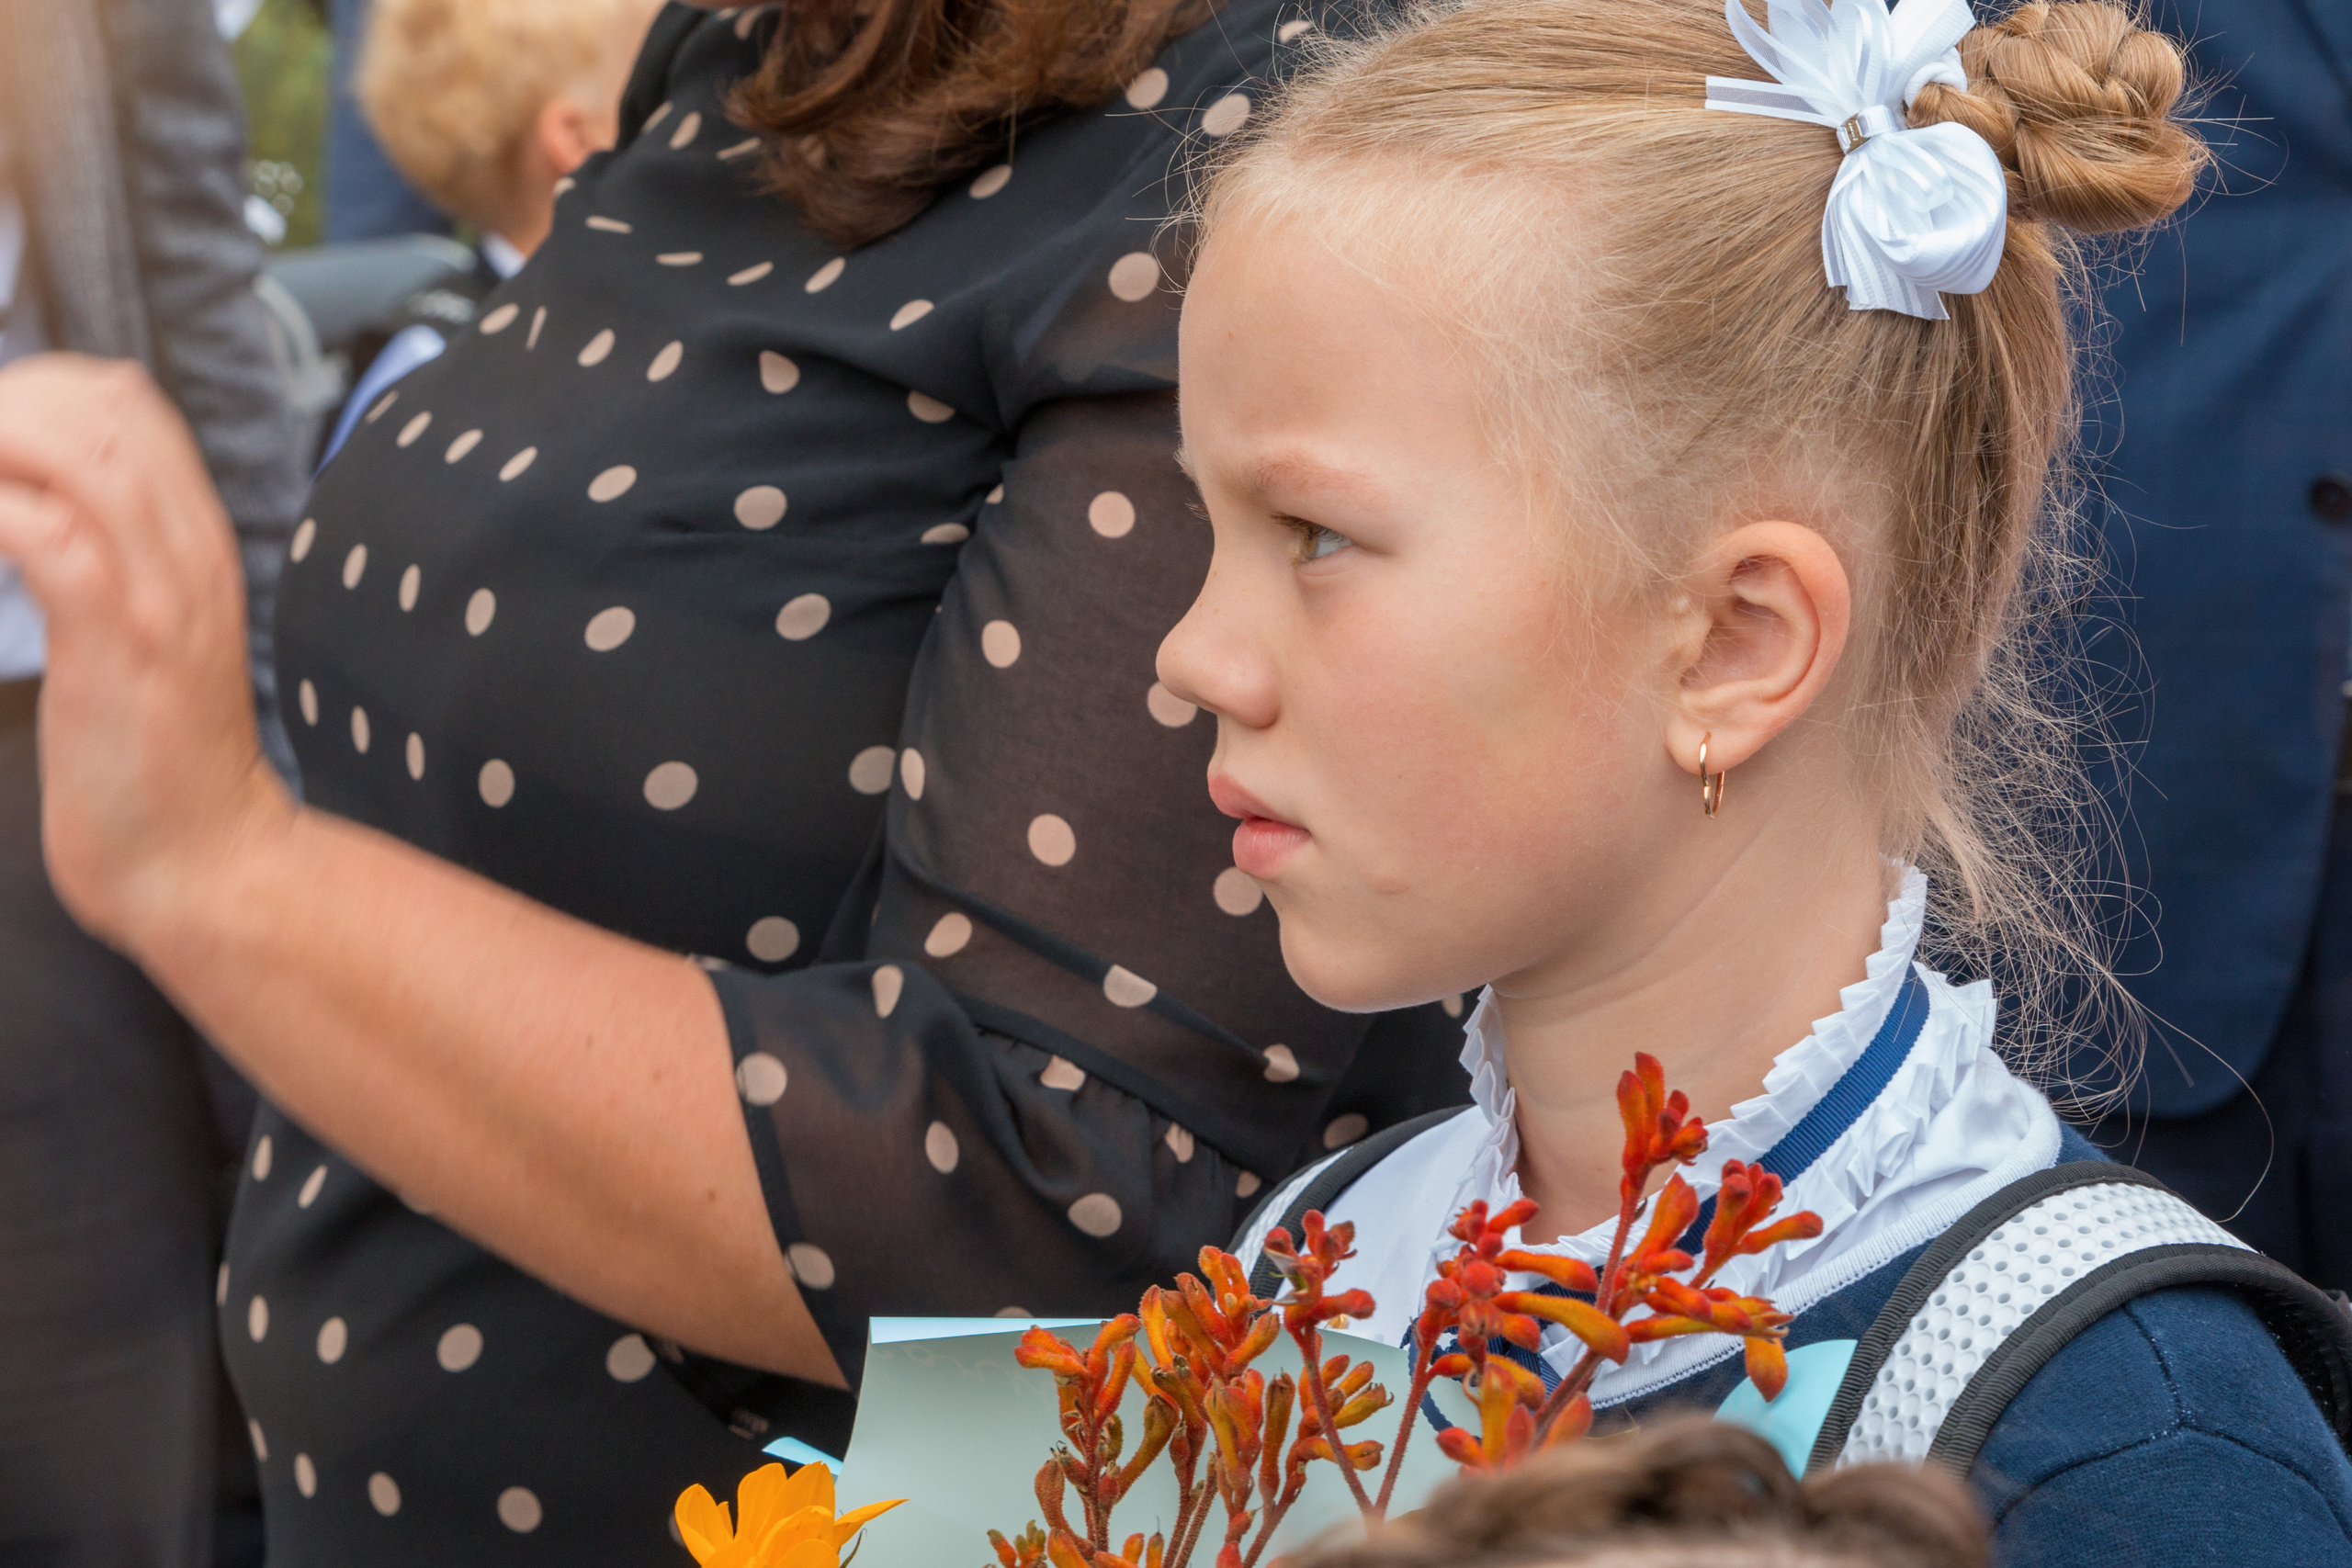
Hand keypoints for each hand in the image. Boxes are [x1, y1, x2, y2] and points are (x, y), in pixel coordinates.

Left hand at [0, 354, 292, 949]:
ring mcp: (162, 594)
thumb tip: (26, 516)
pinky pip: (46, 533)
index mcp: (196, 545)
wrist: (202, 862)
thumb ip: (105, 570)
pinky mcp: (122, 640)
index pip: (128, 405)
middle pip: (102, 408)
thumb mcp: (142, 644)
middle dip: (4, 407)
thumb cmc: (151, 765)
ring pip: (78, 452)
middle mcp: (189, 553)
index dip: (37, 391)